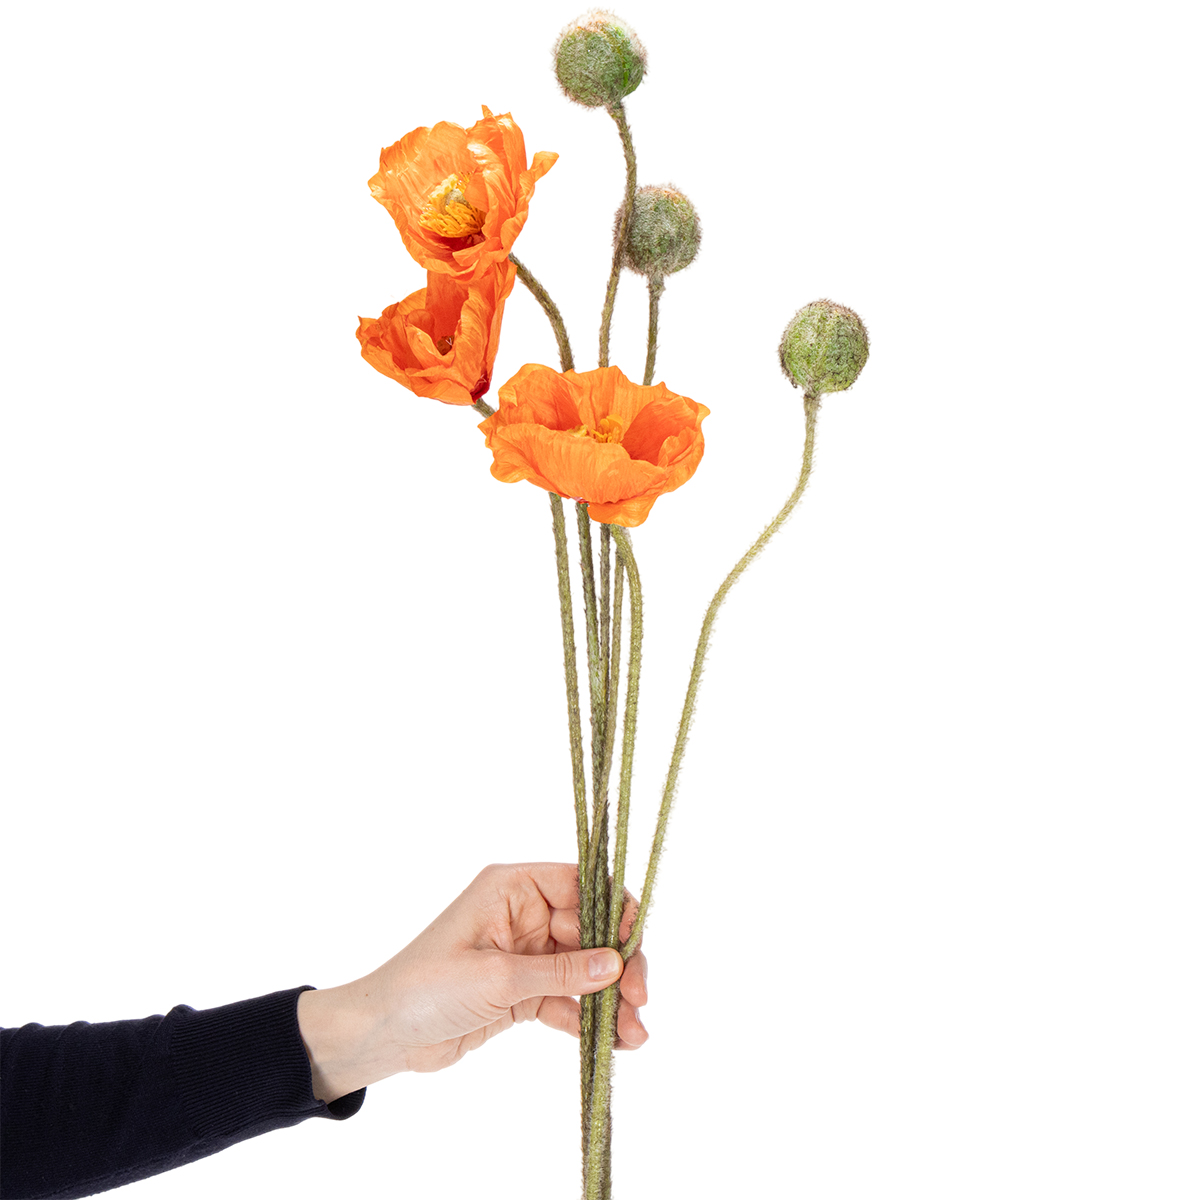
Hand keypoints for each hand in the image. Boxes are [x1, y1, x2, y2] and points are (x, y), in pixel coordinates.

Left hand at [297, 863, 648, 1102]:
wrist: (384, 1034)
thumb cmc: (428, 987)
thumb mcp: (498, 978)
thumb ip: (562, 972)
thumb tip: (617, 964)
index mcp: (514, 888)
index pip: (582, 885)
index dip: (615, 912)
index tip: (635, 947)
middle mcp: (524, 915)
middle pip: (592, 931)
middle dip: (619, 967)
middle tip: (640, 1001)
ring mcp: (525, 954)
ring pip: (584, 970)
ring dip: (611, 1000)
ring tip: (635, 1035)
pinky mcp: (522, 992)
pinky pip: (568, 999)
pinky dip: (589, 1018)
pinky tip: (614, 1042)